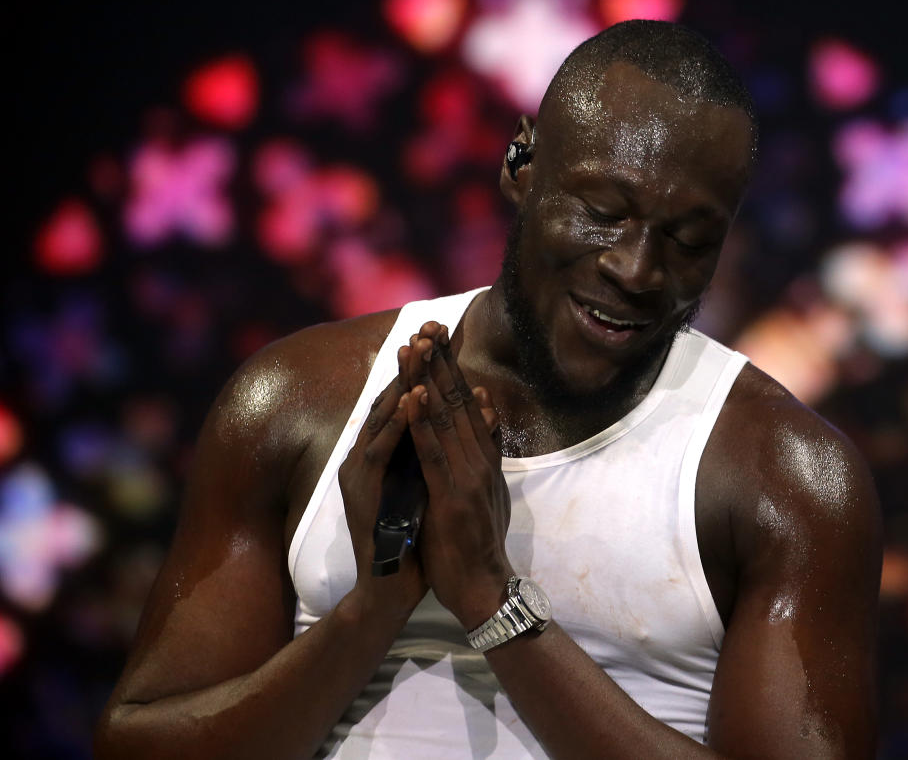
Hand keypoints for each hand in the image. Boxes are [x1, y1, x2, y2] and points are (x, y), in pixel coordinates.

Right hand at [337, 323, 438, 621]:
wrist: (396, 584)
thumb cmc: (418, 536)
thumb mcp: (433, 481)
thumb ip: (440, 446)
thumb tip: (466, 412)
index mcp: (389, 451)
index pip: (410, 398)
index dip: (428, 366)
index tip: (446, 333)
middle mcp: (370, 453)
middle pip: (395, 396)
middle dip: (415, 361)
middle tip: (431, 325)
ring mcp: (362, 470)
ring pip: (384, 416)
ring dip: (402, 381)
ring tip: (417, 348)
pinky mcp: (363, 491)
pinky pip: (380, 451)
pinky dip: (396, 424)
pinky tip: (409, 400)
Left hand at [405, 323, 512, 628]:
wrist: (483, 587)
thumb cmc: (476, 547)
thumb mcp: (487, 493)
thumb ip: (487, 455)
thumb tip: (488, 419)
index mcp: (483, 459)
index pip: (468, 405)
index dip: (452, 372)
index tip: (439, 341)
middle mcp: (478, 460)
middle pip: (460, 402)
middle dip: (442, 363)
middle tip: (429, 327)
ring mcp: (467, 476)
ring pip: (446, 419)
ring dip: (429, 381)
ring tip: (417, 349)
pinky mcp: (452, 495)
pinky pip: (432, 453)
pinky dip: (421, 422)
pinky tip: (412, 397)